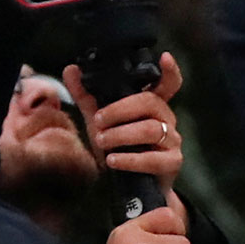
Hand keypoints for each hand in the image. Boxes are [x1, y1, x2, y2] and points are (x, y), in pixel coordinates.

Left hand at [64, 54, 185, 187]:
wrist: (132, 186)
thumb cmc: (120, 148)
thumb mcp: (100, 121)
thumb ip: (86, 96)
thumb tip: (72, 69)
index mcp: (153, 106)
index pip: (168, 84)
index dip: (169, 71)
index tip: (164, 57)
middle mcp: (167, 119)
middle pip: (150, 102)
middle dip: (119, 110)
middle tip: (98, 121)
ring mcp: (172, 141)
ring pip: (151, 129)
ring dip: (121, 134)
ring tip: (102, 142)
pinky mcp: (172, 162)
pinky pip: (153, 158)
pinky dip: (130, 159)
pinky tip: (113, 161)